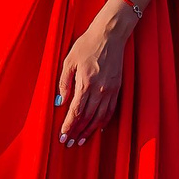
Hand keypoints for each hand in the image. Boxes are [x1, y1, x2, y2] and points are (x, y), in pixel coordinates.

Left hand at [54, 10, 131, 145]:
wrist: (110, 35)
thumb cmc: (87, 45)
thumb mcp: (69, 60)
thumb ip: (64, 82)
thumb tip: (60, 102)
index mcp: (86, 83)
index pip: (76, 112)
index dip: (69, 126)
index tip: (62, 136)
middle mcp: (100, 90)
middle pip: (88, 118)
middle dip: (77, 132)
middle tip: (69, 143)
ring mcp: (110, 90)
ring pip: (100, 118)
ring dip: (90, 131)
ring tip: (81, 140)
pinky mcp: (117, 88)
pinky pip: (111, 110)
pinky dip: (104, 122)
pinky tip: (98, 129)